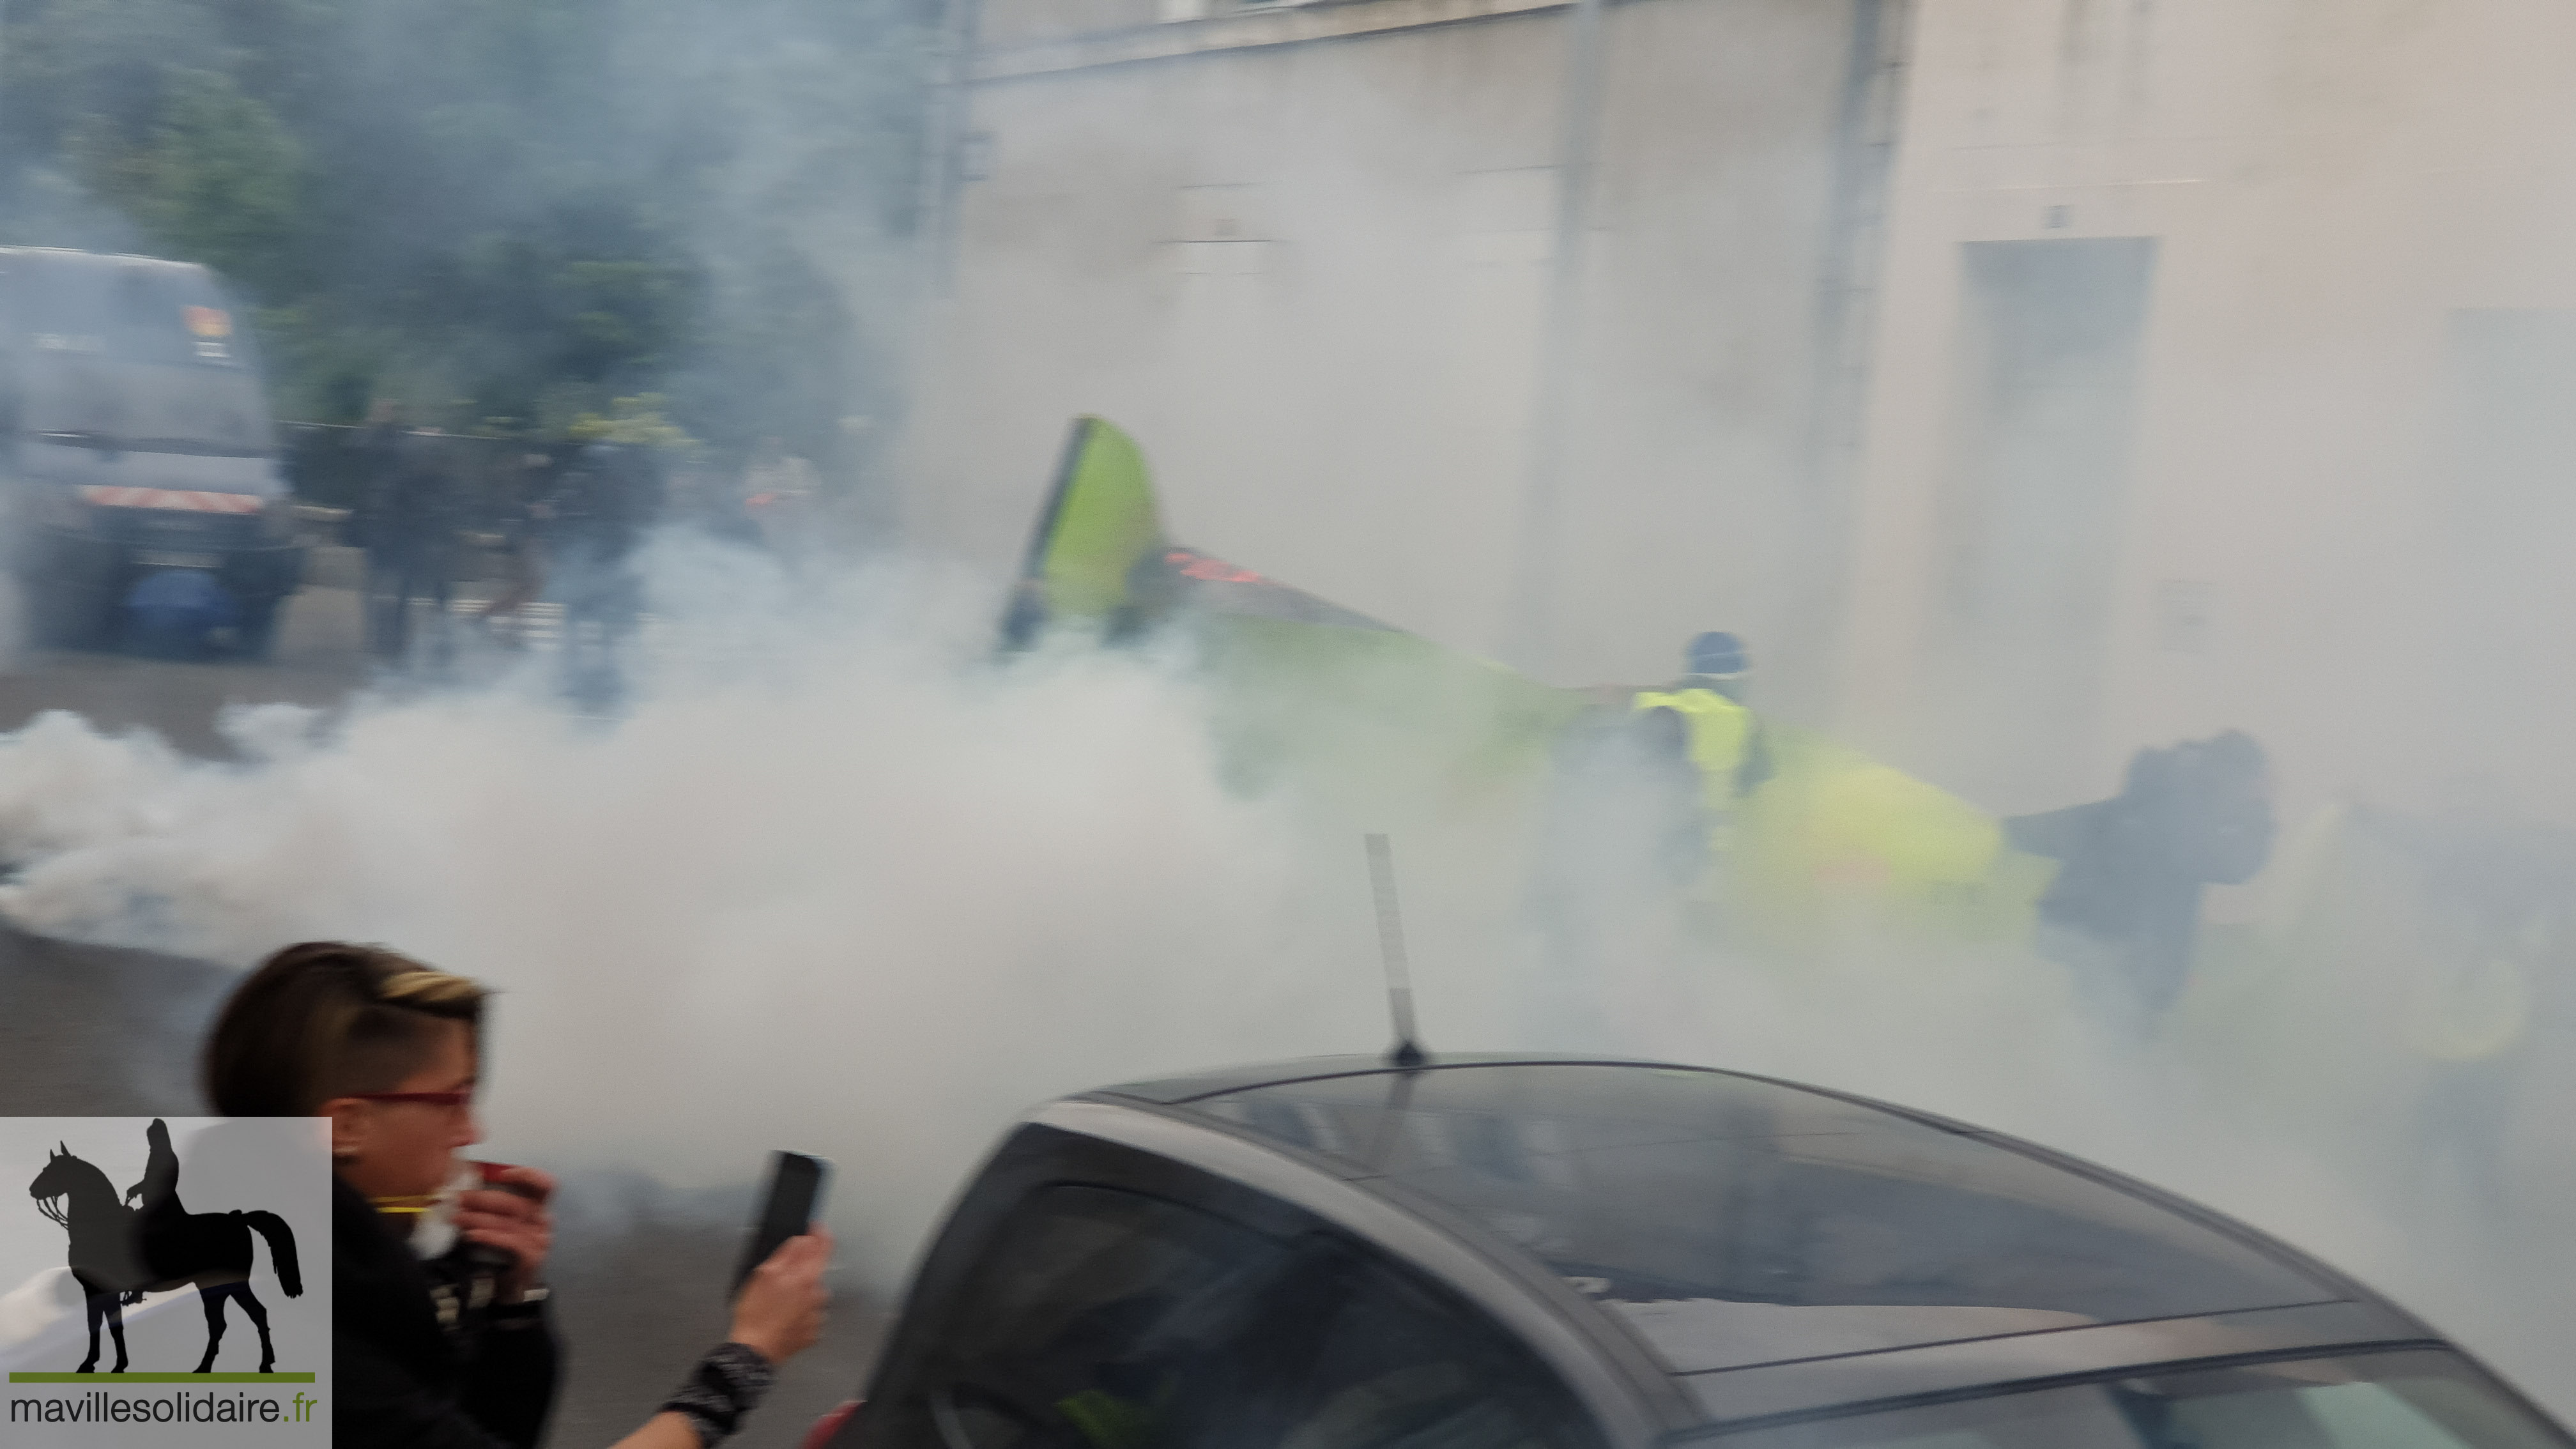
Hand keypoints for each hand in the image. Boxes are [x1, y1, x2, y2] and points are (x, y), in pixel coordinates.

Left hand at [456, 1165, 555, 1301]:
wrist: (512, 1286)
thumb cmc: (507, 1250)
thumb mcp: (506, 1224)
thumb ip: (497, 1207)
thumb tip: (467, 1189)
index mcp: (540, 1208)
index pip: (547, 1185)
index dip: (527, 1175)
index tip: (500, 1174)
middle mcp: (544, 1222)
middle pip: (516, 1204)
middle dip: (482, 1199)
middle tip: (459, 1199)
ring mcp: (540, 1240)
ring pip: (507, 1223)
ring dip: (477, 1218)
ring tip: (456, 1217)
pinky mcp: (531, 1258)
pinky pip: (508, 1241)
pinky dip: (488, 1236)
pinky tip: (470, 1235)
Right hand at [730, 1228, 831, 1365]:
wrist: (754, 1351)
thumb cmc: (755, 1316)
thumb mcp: (764, 1275)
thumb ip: (788, 1253)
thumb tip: (803, 1239)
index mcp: (806, 1278)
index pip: (824, 1247)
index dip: (819, 1233)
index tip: (814, 1228)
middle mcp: (817, 1295)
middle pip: (814, 1272)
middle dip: (799, 1271)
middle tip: (777, 1281)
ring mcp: (817, 1315)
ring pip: (810, 1294)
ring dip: (798, 1294)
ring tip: (776, 1305)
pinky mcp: (812, 1330)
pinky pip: (808, 1313)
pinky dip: (798, 1312)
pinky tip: (782, 1317)